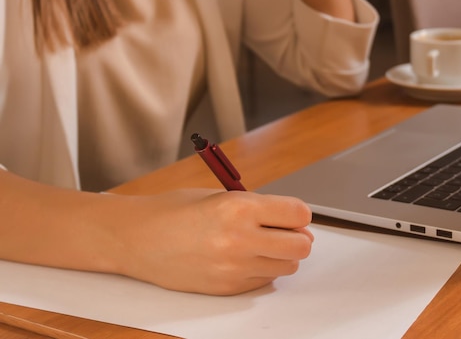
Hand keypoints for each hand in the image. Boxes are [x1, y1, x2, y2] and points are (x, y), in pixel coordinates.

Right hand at [114, 189, 313, 294]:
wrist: (137, 238)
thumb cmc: (175, 211)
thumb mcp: (222, 195)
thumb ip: (260, 207)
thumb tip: (295, 222)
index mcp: (240, 207)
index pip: (298, 213)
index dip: (299, 213)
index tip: (293, 214)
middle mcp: (240, 239)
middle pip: (301, 245)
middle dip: (298, 237)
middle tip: (285, 231)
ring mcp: (234, 268)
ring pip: (287, 266)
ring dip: (282, 255)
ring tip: (260, 244)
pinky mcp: (227, 288)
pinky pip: (265, 281)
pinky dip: (262, 270)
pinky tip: (243, 258)